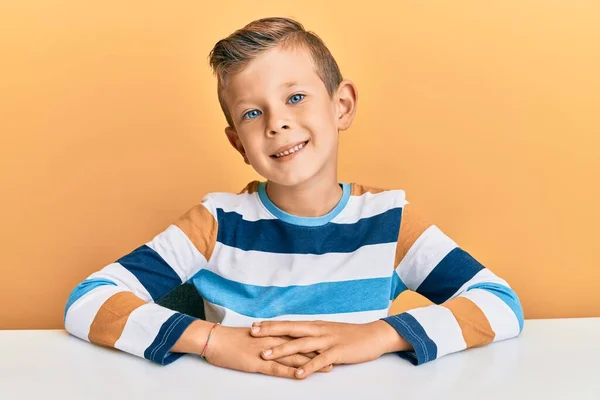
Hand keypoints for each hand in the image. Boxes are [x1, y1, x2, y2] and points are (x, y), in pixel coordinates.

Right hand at [203, 325, 332, 378]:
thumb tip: (281, 340)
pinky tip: (302, 376)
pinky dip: (290, 372)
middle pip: (302, 346)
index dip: (316, 340)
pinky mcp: (257, 363)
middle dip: (321, 351)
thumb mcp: (254, 336)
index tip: (331, 343)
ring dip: (312, 363)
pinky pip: (276, 368)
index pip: (299, 336)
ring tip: (329, 367)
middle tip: (339, 355)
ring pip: (294, 358)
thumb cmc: (231, 338)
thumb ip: (268, 337)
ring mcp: (266, 352)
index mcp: (273, 333)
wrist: (214, 339)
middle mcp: (273, 340)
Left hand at [250, 320, 411, 378]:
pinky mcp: (337, 352)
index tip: (254, 325)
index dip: (271, 324)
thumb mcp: (327, 332)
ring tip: (267, 356)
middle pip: (290, 330)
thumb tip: (295, 338)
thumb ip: (312, 336)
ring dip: (283, 350)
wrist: (372, 335)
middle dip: (270, 332)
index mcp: (315, 325)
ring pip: (301, 345)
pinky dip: (308, 367)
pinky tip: (298, 374)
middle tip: (252, 333)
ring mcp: (327, 341)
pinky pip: (319, 360)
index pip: (289, 324)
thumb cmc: (349, 335)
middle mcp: (318, 330)